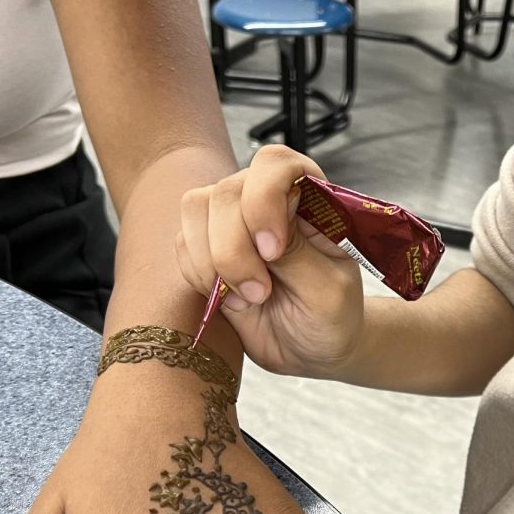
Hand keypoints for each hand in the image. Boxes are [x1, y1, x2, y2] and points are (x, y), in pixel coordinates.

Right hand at [175, 146, 365, 379]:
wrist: (310, 350)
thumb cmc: (331, 317)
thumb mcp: (328, 292)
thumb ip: (299, 254)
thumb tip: (262, 227)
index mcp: (309, 197)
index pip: (275, 163)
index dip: (264, 200)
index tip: (273, 251)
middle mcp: (266, 199)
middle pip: (226, 192)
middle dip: (235, 249)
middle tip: (261, 293)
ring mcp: (232, 220)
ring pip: (196, 210)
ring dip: (212, 261)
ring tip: (248, 298)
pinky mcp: (206, 247)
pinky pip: (182, 244)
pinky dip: (199, 275)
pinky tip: (231, 300)